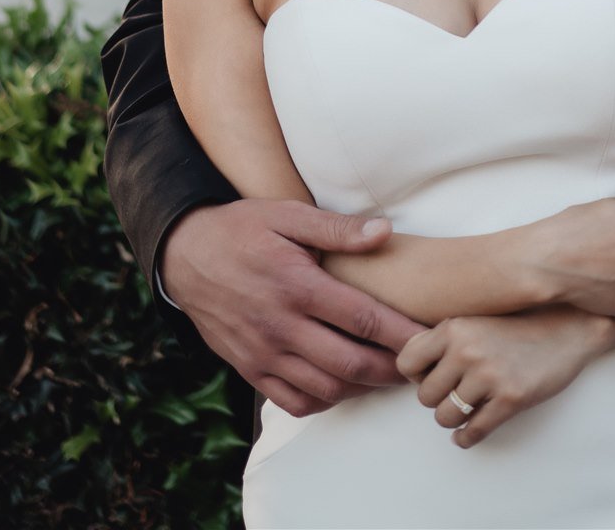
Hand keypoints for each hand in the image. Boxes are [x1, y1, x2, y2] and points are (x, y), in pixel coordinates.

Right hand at [159, 201, 426, 416]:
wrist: (185, 255)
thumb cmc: (242, 229)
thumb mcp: (287, 214)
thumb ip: (337, 228)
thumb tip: (384, 232)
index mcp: (297, 285)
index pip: (362, 318)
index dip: (400, 333)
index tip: (429, 338)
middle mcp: (281, 327)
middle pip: (350, 364)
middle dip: (391, 369)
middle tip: (419, 364)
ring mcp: (264, 354)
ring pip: (325, 389)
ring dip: (362, 388)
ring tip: (388, 375)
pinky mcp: (250, 369)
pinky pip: (293, 401)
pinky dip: (324, 401)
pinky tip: (342, 385)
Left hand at [397, 308, 614, 447]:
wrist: (568, 328)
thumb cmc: (517, 326)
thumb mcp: (476, 320)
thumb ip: (443, 338)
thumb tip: (409, 368)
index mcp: (454, 327)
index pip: (406, 362)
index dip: (417, 374)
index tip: (433, 375)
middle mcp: (467, 350)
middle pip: (424, 396)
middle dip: (438, 399)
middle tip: (455, 393)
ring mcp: (490, 376)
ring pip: (444, 418)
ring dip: (453, 419)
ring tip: (466, 409)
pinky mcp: (510, 399)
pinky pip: (473, 432)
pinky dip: (466, 438)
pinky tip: (469, 431)